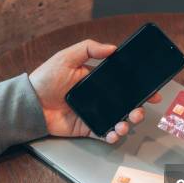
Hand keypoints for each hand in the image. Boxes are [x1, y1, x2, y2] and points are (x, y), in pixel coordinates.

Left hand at [29, 39, 161, 143]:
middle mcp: (99, 97)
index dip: (140, 87)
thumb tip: (112, 47)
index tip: (152, 90)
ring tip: (126, 122)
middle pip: (126, 103)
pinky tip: (115, 132)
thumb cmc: (45, 78)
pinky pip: (105, 132)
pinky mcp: (87, 128)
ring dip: (128, 122)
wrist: (31, 103)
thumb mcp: (66, 57)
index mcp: (98, 80)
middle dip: (139, 108)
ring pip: (119, 119)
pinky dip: (113, 135)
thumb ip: (89, 48)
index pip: (124, 83)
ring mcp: (95, 113)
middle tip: (140, 109)